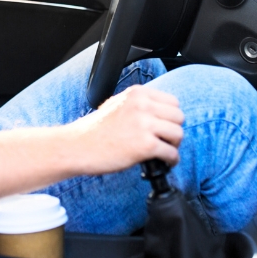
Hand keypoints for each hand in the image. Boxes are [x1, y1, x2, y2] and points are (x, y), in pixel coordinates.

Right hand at [67, 85, 184, 175]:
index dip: (170, 117)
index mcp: (137, 94)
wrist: (77, 146)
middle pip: (179, 117)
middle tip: (165, 141)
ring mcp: (144, 125)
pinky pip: (171, 153)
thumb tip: (159, 113)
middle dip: (173, 131)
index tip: (164, 127)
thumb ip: (138, 104)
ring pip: (178, 134)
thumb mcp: (116, 104)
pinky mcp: (145, 145)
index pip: (172, 101)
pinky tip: (163, 163)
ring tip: (164, 152)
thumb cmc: (94, 130)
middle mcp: (142, 105)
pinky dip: (170, 160)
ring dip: (173, 146)